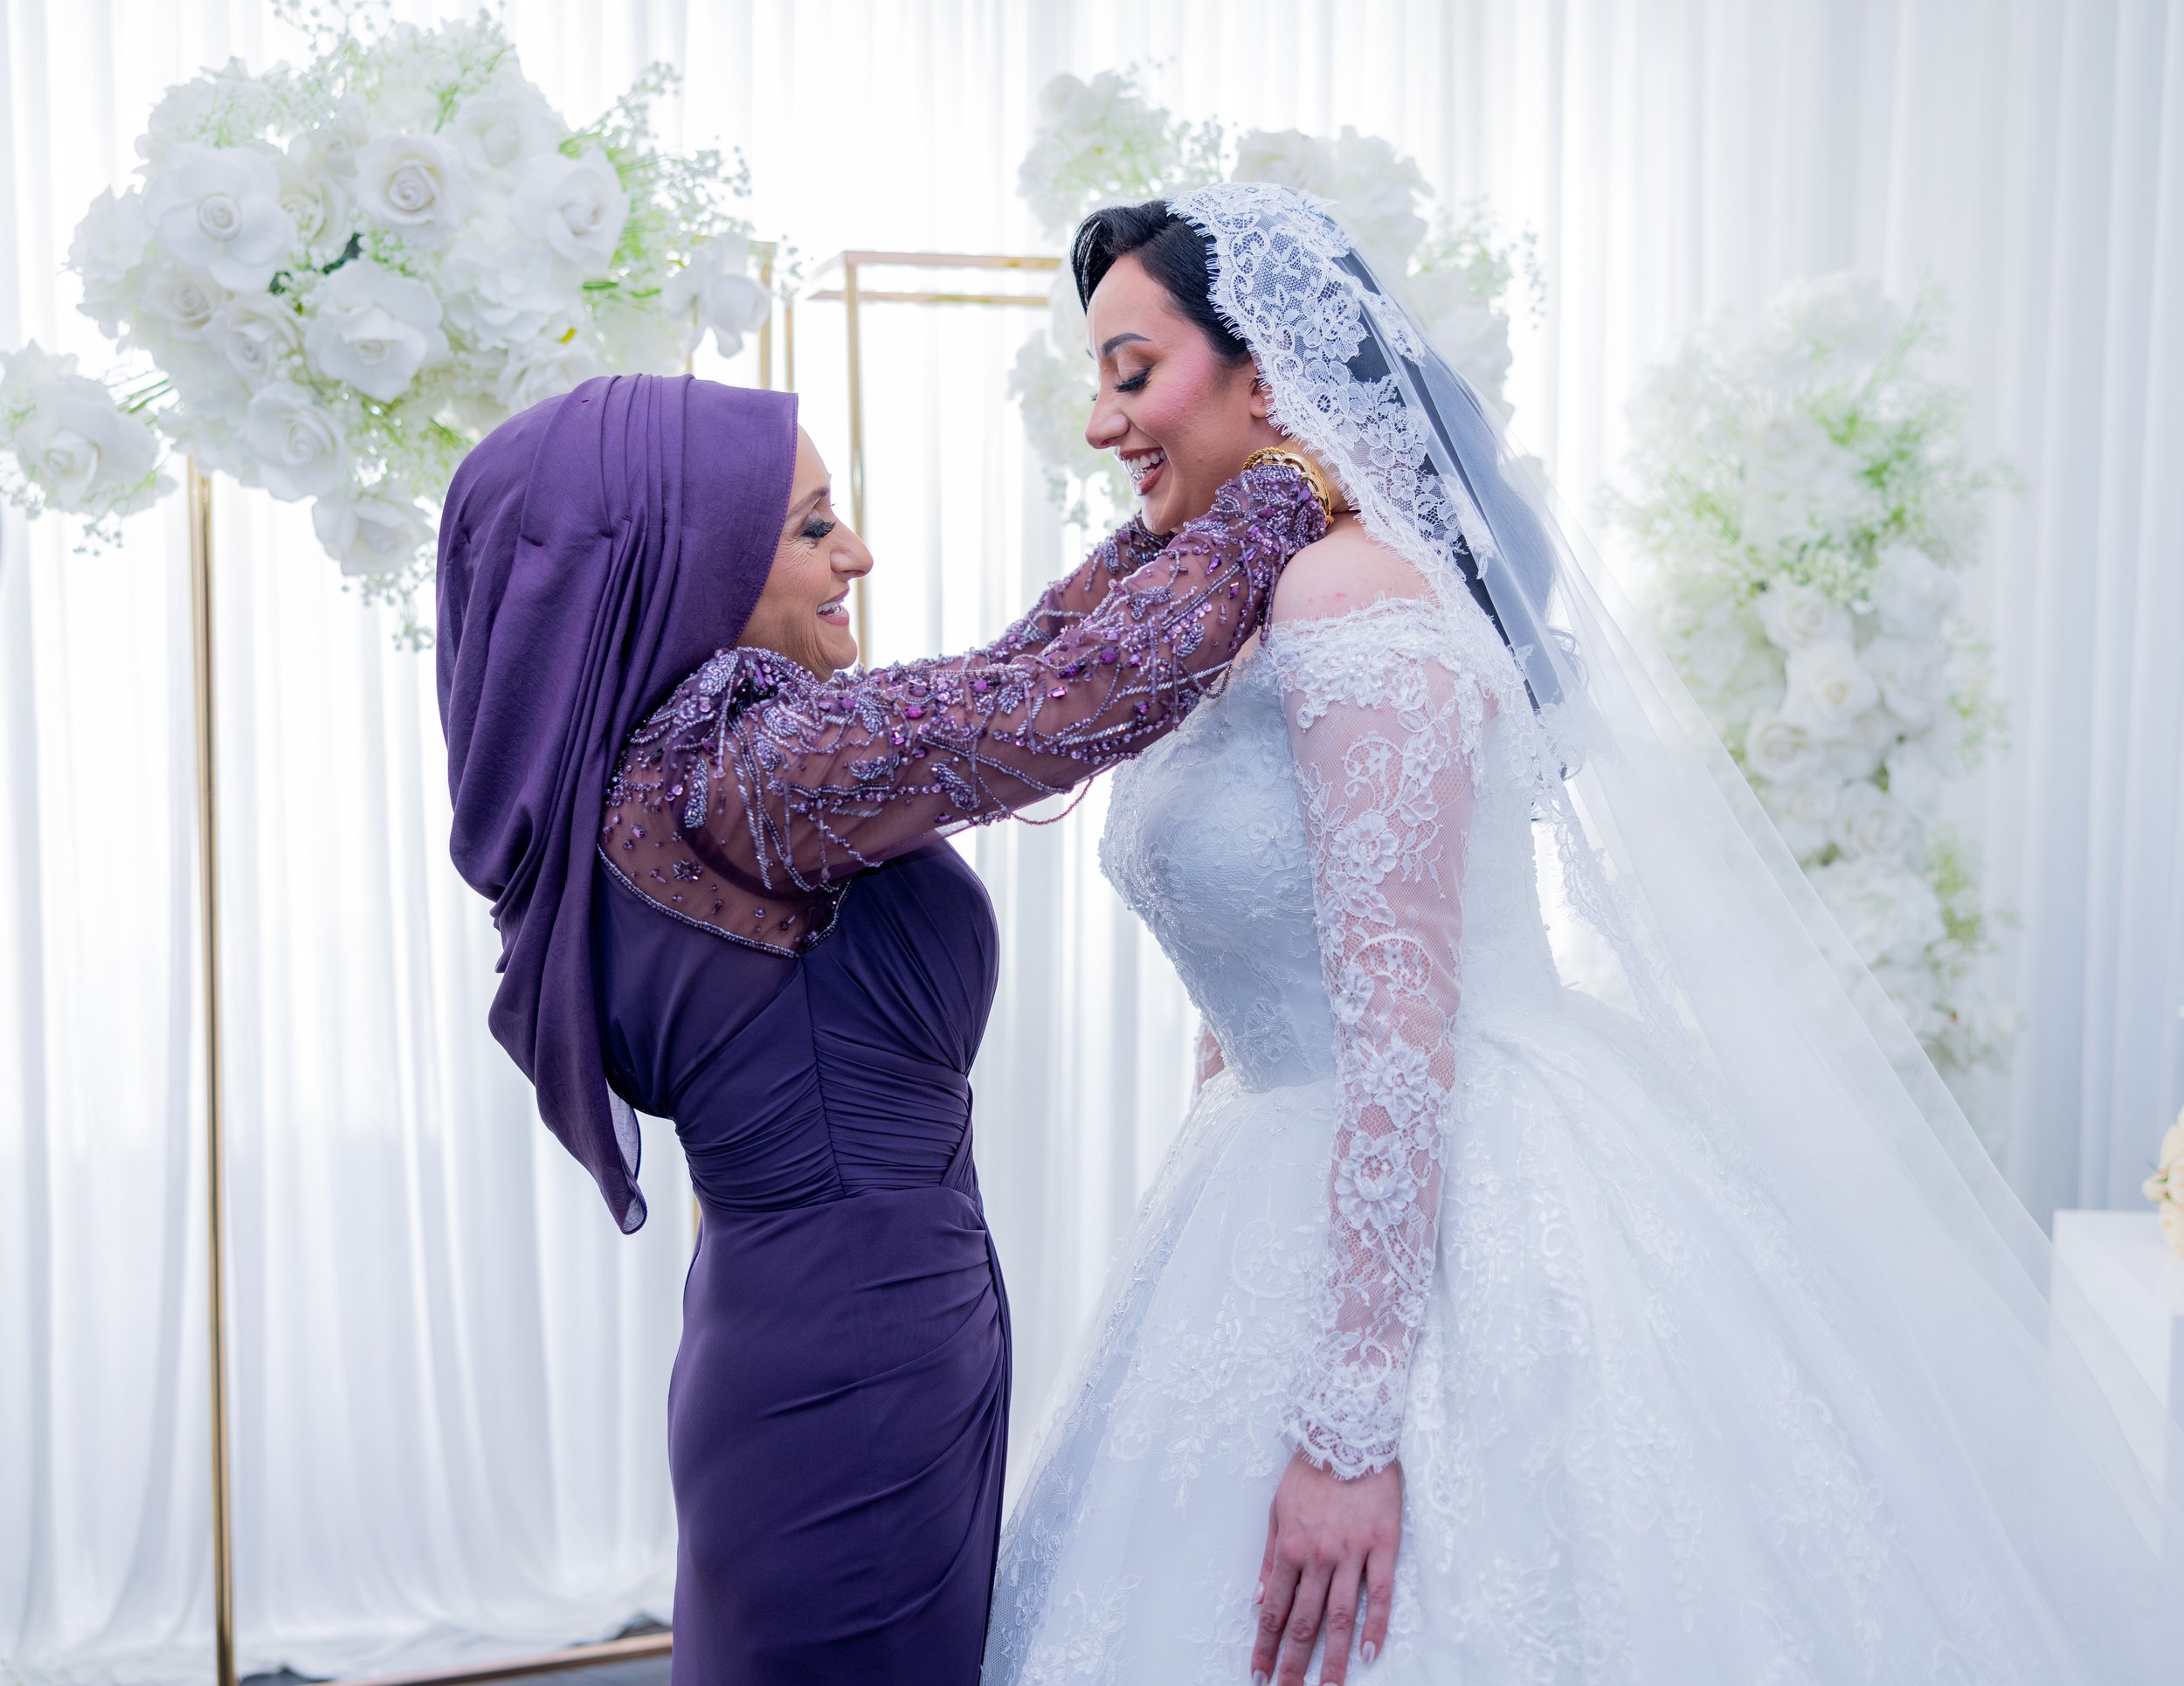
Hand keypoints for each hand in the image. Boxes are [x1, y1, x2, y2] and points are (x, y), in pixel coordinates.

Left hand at [1251, 1450, 1400, 1684]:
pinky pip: (1380, 1593)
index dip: (1265, 1644)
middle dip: (1293, 1663)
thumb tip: (1260, 1600)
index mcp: (1290, 1548)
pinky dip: (1375, 1626)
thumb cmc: (1310, 1473)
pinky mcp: (1383, 1545)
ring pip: (1340, 1616)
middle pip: (1305, 1622)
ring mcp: (1353, 1553)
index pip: (1275, 1610)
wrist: (1349, 1434)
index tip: (1258, 1672)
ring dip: (1332, 1658)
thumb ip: (1269, 1559)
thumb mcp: (1277, 1511)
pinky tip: (1368, 1654)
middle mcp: (1319, 1556)